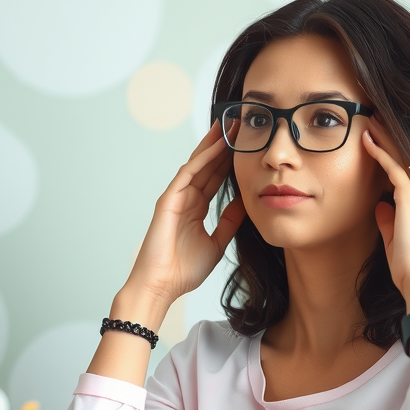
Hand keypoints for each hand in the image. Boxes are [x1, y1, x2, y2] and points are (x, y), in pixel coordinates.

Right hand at [123, 121, 246, 315]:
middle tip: (241, 122)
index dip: (231, 160)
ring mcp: (176, 197)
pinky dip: (203, 158)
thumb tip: (246, 203)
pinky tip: (217, 145)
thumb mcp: (217, 243)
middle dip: (224, 144)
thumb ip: (229, 222)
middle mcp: (186, 198)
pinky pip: (188, 174)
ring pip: (198, 163)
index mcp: (195, 208)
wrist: (162, 286)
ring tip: (230, 124)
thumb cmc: (183, 271)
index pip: (216, 177)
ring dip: (214, 143)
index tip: (247, 143)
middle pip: (208, 165)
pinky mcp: (168, 200)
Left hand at [360, 121, 409, 310]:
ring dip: (385, 136)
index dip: (397, 151)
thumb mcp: (396, 239)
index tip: (382, 137)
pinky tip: (366, 140)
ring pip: (402, 155)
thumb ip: (390, 221)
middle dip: (392, 135)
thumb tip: (380, 206)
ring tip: (369, 119)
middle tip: (376, 116)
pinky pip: (393, 167)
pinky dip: (379, 152)